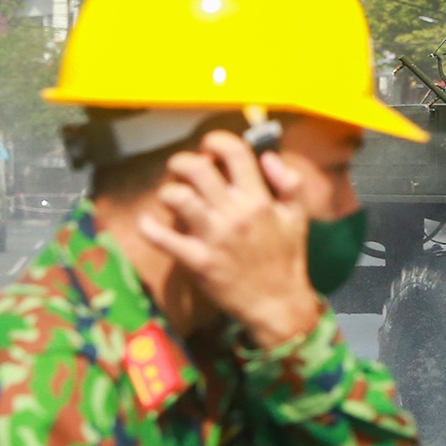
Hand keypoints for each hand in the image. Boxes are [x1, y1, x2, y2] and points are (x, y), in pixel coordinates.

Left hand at [137, 131, 320, 346]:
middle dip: (182, 162)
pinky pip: (163, 239)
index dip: (216, 141)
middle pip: (198, 169)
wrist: (278, 303)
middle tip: (180, 169)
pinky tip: (147, 222)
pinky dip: (149, 227)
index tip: (209, 147)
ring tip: (171, 195)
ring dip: (168, 190)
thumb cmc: (287, 259)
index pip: (235, 153)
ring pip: (178, 198)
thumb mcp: (298, 216)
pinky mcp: (198, 261)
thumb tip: (269, 157)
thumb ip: (289, 183)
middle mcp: (235, 214)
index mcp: (259, 200)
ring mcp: (214, 238)